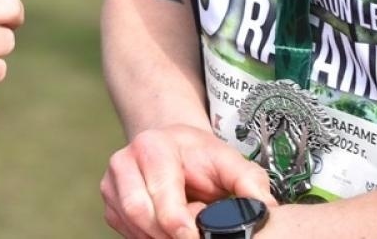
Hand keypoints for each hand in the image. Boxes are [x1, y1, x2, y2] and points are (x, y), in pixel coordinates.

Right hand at [101, 125, 272, 238]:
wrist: (174, 146)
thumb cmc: (201, 156)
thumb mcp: (230, 162)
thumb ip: (250, 183)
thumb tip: (266, 209)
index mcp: (154, 146)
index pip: (161, 195)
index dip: (181, 225)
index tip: (196, 237)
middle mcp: (125, 161)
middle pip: (141, 214)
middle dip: (169, 234)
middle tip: (192, 234)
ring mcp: (112, 183)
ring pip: (132, 226)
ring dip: (159, 236)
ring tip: (184, 228)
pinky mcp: (110, 203)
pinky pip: (126, 232)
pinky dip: (149, 238)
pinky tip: (168, 230)